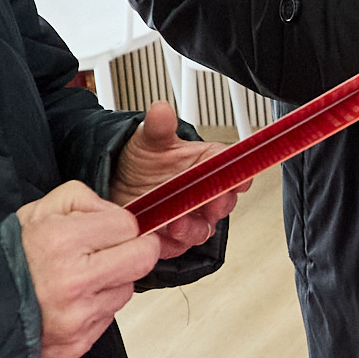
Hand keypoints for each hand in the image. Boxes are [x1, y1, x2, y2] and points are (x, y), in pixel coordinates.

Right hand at [18, 180, 164, 357]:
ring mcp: (77, 318)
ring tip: (81, 278)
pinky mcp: (78, 344)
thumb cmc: (11, 256)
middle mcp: (73, 282)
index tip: (108, 229)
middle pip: (143, 259)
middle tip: (116, 250)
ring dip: (112, 281)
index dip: (119, 224)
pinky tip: (72, 301)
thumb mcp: (38, 210)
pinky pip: (108, 318)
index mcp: (62, 241)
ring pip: (126, 290)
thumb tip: (117, 214)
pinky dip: (97, 307)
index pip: (127, 225)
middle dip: (135, 250)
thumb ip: (83, 199)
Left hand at [106, 96, 241, 255]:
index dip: (240, 175)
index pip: (235, 170)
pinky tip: (159, 236)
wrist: (117, 183)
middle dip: (218, 205)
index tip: (240, 179)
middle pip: (224, 202)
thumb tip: (161, 111)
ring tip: (176, 224)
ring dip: (192, 228)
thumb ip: (159, 127)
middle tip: (210, 203)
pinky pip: (178, 246)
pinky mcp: (173, 238)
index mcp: (208, 165)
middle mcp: (205, 193)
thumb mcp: (149, 139)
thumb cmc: (141, 160)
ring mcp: (191, 216)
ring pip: (203, 228)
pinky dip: (170, 244)